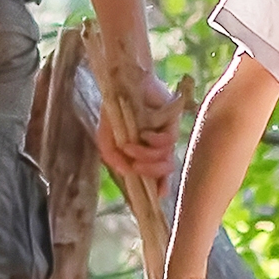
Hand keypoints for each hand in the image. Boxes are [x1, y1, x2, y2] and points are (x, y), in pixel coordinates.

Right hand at [94, 51, 184, 186]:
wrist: (124, 83)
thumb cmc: (115, 110)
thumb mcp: (106, 136)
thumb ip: (111, 156)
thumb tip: (126, 173)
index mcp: (144, 154)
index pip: (156, 177)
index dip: (158, 188)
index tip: (156, 195)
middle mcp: (157, 148)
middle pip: (162, 172)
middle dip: (149, 172)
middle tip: (135, 165)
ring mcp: (165, 136)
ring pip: (165, 160)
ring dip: (146, 157)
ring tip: (131, 147)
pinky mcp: (172, 125)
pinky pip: (167, 142)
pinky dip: (153, 142)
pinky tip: (145, 134)